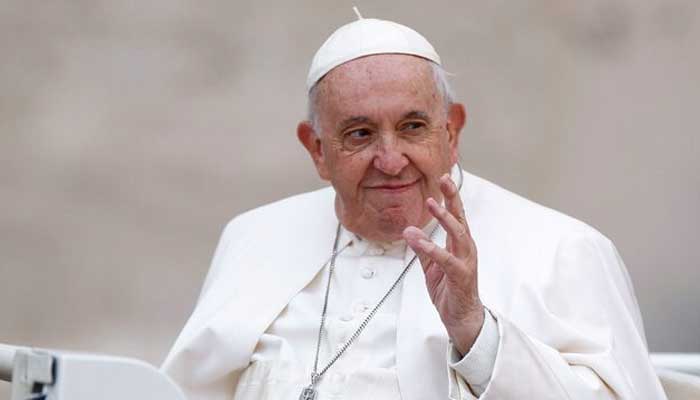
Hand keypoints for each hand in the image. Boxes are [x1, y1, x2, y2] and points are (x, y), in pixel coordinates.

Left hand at [403, 173, 483, 354]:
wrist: (461, 317)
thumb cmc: (450, 290)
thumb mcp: (432, 266)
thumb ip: (423, 248)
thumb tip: (409, 231)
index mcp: (459, 244)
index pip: (456, 215)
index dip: (450, 196)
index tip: (444, 177)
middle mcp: (466, 249)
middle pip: (461, 217)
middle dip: (453, 197)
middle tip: (444, 178)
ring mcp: (466, 261)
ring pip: (458, 234)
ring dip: (445, 218)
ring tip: (432, 203)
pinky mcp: (461, 276)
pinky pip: (446, 259)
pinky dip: (432, 248)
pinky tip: (418, 238)